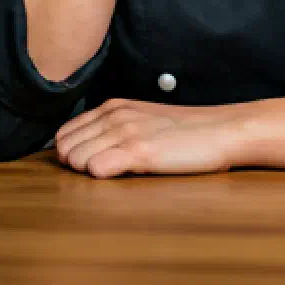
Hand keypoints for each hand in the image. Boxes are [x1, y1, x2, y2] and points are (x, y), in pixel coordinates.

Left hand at [54, 97, 242, 177]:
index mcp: (113, 106)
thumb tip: (84, 150)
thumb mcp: (142, 118)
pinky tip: (124, 175)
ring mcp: (126, 132)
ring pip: (76, 160)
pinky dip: (103, 177)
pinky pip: (97, 169)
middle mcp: (114, 115)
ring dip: (89, 173)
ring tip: (116, 173)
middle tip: (103, 171)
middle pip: (65, 149)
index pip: (64, 133)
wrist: (220, 130)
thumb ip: (113, 127)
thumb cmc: (184, 131)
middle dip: (75, 166)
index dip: (70, 153)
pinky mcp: (139, 151)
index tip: (89, 163)